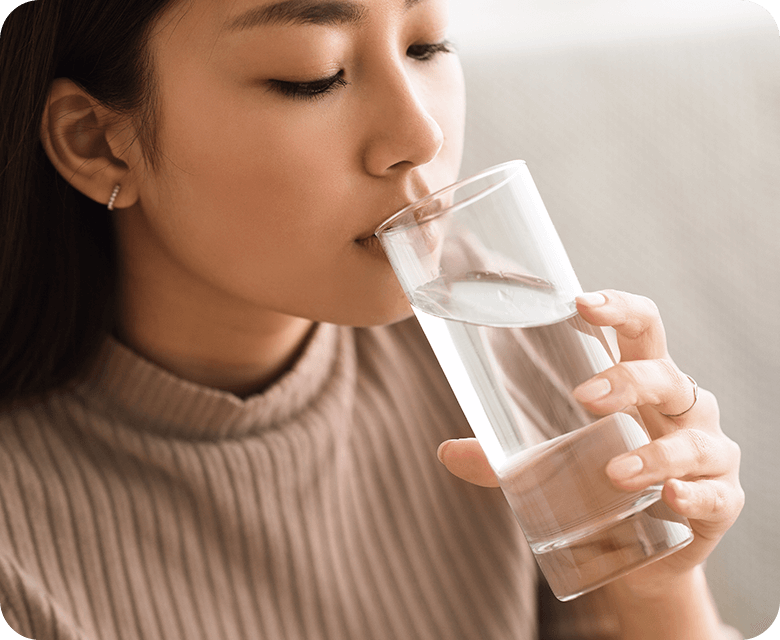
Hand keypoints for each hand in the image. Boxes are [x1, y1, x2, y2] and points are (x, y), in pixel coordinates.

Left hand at [436, 289, 743, 596]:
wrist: (640, 553)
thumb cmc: (597, 483)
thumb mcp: (550, 464)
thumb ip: (501, 458)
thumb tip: (446, 452)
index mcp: (641, 381)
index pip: (640, 328)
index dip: (618, 309)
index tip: (581, 303)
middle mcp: (679, 408)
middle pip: (665, 374)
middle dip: (628, 380)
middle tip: (583, 397)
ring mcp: (706, 453)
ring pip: (694, 438)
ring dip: (656, 453)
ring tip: (615, 472)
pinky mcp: (721, 501)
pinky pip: (717, 494)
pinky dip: (695, 495)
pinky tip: (670, 499)